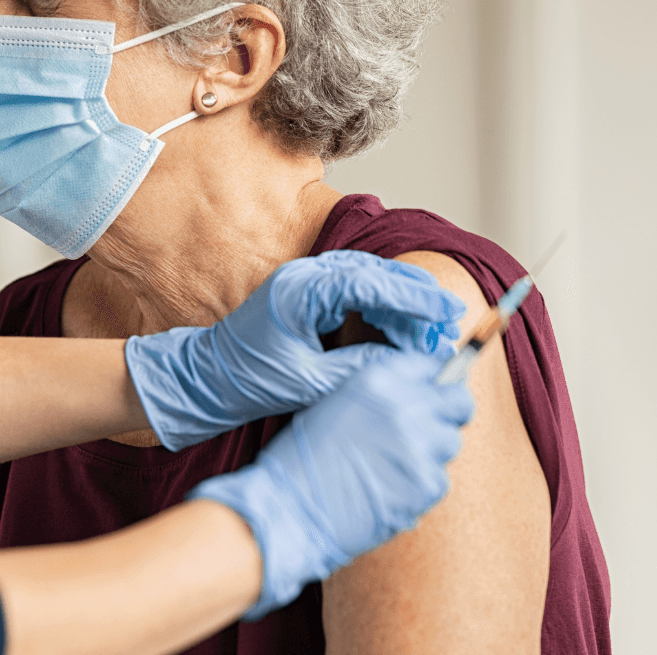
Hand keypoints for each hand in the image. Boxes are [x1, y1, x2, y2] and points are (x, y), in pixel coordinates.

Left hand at [124, 250, 464, 450]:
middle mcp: (304, 276)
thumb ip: (360, 369)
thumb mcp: (310, 383)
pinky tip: (402, 330)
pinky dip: (383, 307)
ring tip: (433, 330)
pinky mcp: (307, 294)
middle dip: (416, 298)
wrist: (206, 379)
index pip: (371, 283)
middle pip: (375, 274)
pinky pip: (355, 291)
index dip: (414, 298)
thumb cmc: (248, 381)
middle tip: (450, 322)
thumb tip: (408, 365)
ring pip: (369, 280)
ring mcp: (305, 281)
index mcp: (300, 291)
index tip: (447, 313)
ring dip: (402, 303)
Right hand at [188, 351, 473, 618]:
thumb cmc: (302, 459)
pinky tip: (389, 490)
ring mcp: (421, 446)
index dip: (435, 383)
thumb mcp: (336, 403)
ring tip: (394, 467)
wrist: (290, 509)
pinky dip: (420, 486)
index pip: (433, 366)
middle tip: (430, 429)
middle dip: (449, 413)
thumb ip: (381, 394)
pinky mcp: (427, 484)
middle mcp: (406, 406)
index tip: (434, 394)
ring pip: (450, 443)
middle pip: (459, 402)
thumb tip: (419, 394)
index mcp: (379, 379)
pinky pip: (440, 480)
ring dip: (431, 452)